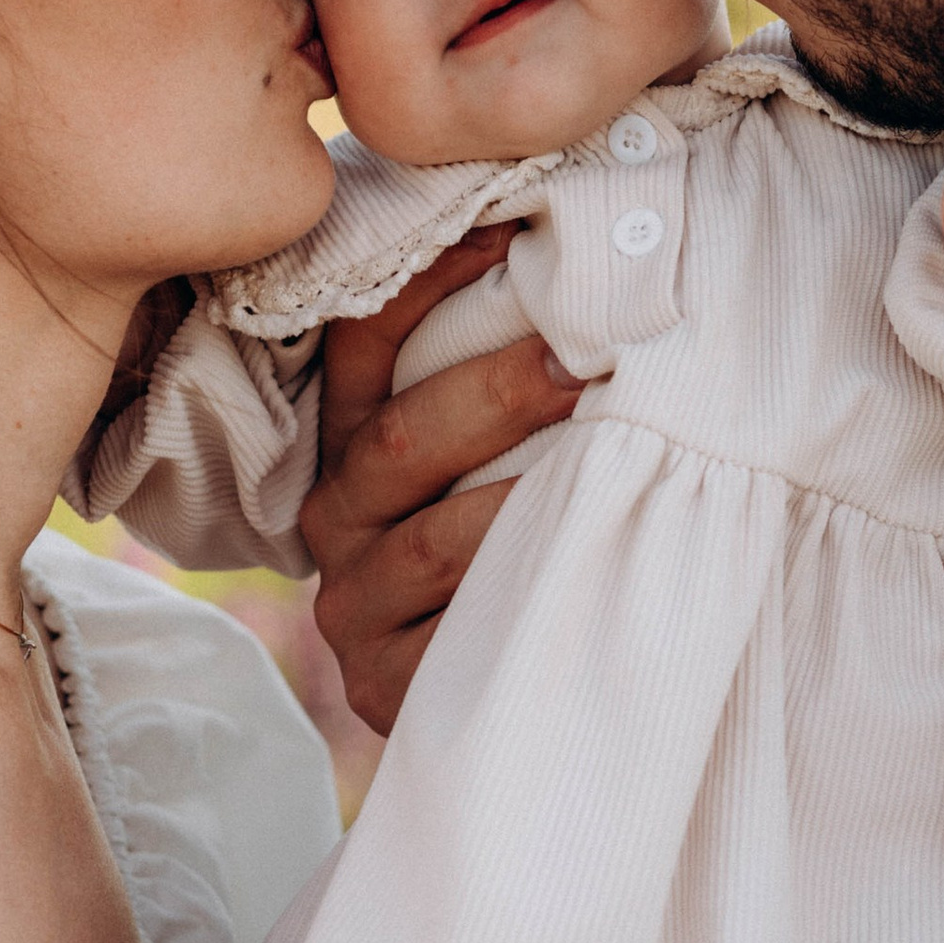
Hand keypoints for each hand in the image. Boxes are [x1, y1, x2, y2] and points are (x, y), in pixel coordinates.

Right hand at [300, 228, 582, 734]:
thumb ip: (500, 385)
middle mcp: (336, 520)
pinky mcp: (384, 686)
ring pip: (433, 542)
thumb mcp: (484, 462)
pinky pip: (457, 634)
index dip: (427, 287)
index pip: (363, 348)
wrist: (498, 708)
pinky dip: (520, 597)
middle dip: (495, 393)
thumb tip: (590, 260)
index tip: (510, 234)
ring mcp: (354, 608)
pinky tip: (581, 570)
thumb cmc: (506, 547)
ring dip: (520, 497)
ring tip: (607, 464)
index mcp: (347, 447)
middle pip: (401, 441)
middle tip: (581, 362)